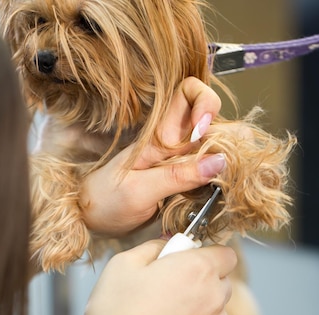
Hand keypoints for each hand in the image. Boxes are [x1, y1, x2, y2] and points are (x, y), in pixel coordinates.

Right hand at [71, 241, 235, 314]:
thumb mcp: (122, 265)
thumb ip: (152, 246)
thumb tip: (168, 242)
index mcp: (197, 269)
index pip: (225, 253)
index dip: (204, 255)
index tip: (183, 262)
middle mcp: (216, 297)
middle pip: (220, 282)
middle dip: (200, 282)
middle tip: (165, 291)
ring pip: (215, 312)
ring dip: (197, 312)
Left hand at [79, 77, 223, 235]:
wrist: (91, 219)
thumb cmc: (105, 201)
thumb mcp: (139, 191)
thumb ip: (178, 176)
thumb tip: (219, 161)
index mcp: (158, 135)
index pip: (189, 92)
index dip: (204, 102)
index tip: (203, 129)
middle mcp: (173, 142)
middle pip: (214, 119)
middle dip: (228, 135)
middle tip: (224, 163)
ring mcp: (181, 159)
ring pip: (217, 144)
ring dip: (228, 158)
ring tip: (224, 181)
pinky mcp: (184, 177)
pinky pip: (211, 168)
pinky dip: (221, 177)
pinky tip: (219, 191)